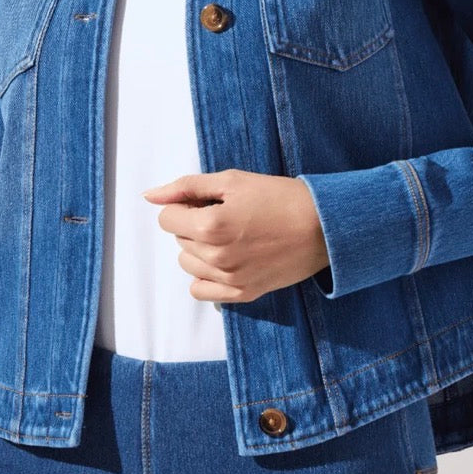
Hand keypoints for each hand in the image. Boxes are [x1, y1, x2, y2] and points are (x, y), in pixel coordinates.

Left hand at [141, 168, 329, 303]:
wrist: (322, 226)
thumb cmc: (279, 198)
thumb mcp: (233, 180)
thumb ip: (187, 186)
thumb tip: (150, 196)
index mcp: (210, 225)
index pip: (167, 218)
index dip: (186, 205)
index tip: (211, 202)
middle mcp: (215, 257)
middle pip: (179, 239)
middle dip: (194, 224)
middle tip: (228, 215)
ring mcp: (229, 279)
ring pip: (187, 264)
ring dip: (199, 249)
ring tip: (230, 236)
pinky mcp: (242, 293)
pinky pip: (201, 291)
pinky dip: (206, 276)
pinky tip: (225, 260)